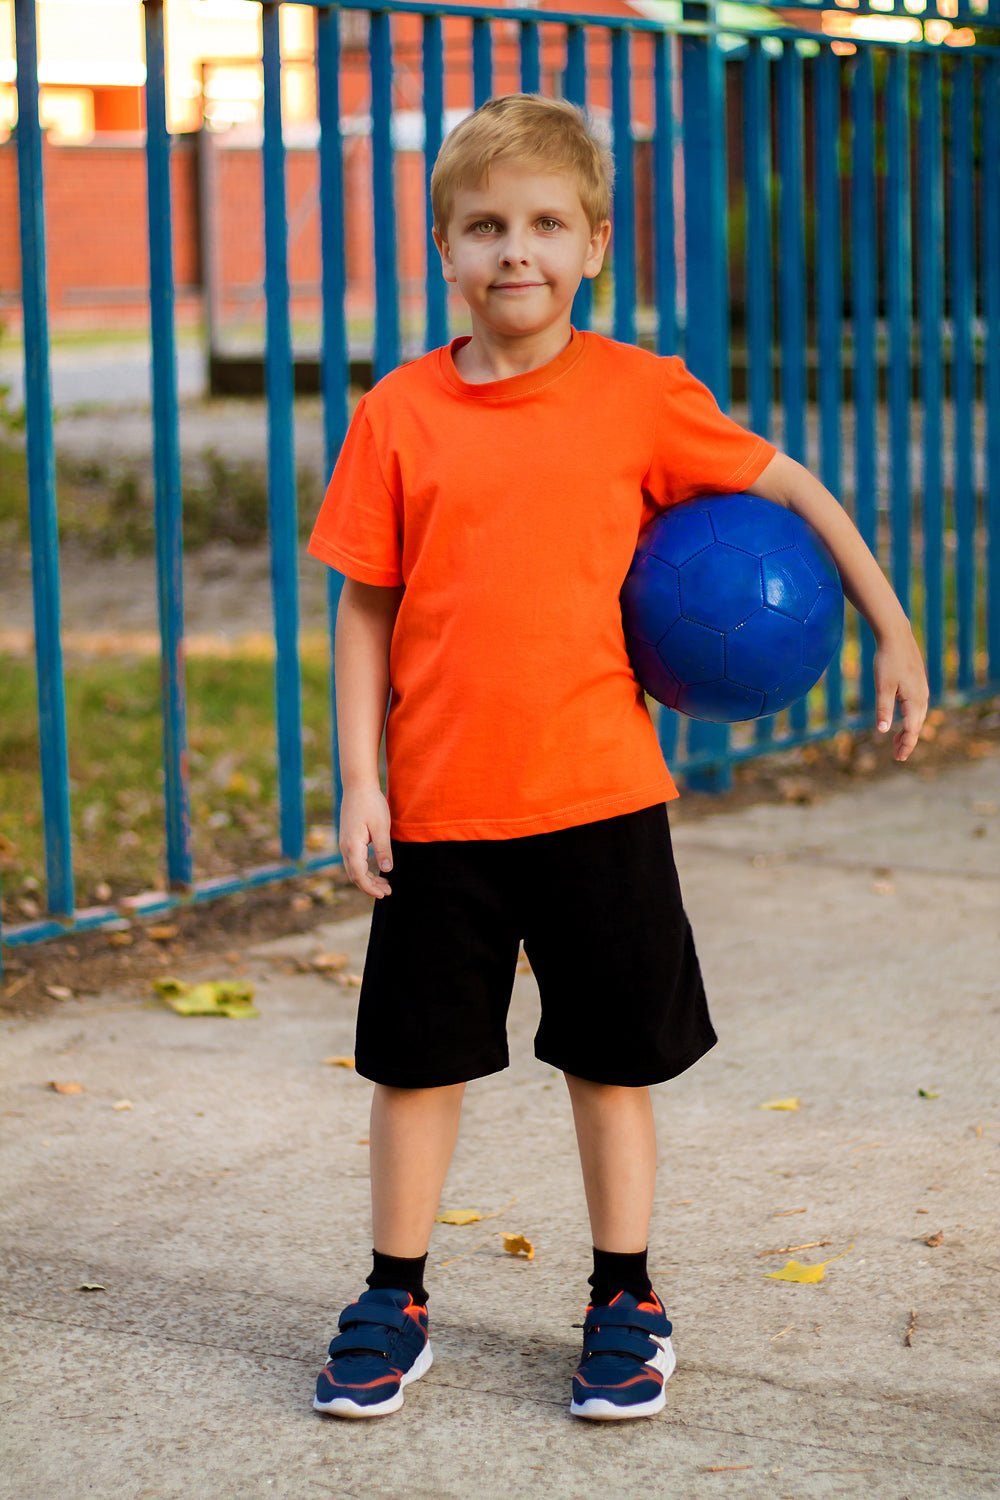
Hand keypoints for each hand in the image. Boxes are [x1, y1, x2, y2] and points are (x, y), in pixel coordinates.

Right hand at [339, 785, 393, 897]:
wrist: (358, 785)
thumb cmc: (371, 804)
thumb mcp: (381, 827)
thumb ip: (383, 850)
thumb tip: (387, 870)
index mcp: (352, 846)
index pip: (359, 876)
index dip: (370, 888)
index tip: (384, 894)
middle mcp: (345, 847)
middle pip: (355, 875)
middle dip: (370, 886)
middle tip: (388, 891)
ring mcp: (345, 843)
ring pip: (354, 869)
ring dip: (368, 878)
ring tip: (385, 883)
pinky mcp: (348, 839)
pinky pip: (354, 860)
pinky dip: (364, 869)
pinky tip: (377, 869)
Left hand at [874, 626, 928, 761]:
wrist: (896, 636)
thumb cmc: (887, 661)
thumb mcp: (882, 687)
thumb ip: (883, 709)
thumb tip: (882, 731)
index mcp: (915, 699)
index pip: (911, 729)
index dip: (905, 745)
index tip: (898, 758)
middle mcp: (922, 696)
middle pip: (917, 725)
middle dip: (907, 741)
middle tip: (897, 755)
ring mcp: (922, 689)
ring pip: (918, 716)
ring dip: (908, 730)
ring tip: (896, 741)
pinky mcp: (918, 683)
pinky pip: (917, 707)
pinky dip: (910, 718)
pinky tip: (902, 719)